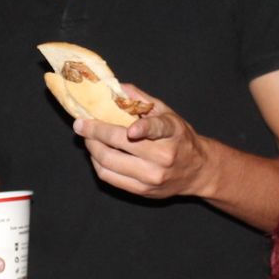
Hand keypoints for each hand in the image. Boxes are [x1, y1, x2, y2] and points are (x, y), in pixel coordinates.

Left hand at [73, 84, 211, 200]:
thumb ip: (143, 100)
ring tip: (87, 138)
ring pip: (110, 163)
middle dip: (95, 132)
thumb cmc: (179, 138)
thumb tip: (117, 87)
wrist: (198, 170)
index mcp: (172, 133)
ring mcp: (152, 177)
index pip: (158, 129)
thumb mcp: (168, 114)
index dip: (144, 129)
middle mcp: (164, 157)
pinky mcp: (142, 191)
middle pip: (121, 145)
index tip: (131, 130)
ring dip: (92, 148)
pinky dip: (97, 163)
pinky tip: (96, 153)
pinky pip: (109, 177)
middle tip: (80, 124)